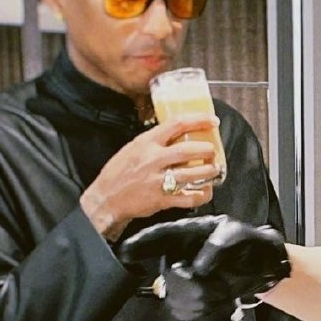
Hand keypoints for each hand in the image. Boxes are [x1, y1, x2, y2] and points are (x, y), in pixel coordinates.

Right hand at [80, 114, 222, 239]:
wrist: (107, 198)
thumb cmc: (119, 172)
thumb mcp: (133, 148)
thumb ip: (154, 141)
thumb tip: (178, 133)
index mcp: (147, 142)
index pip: (177, 124)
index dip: (199, 120)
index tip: (213, 120)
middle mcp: (154, 159)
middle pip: (189, 150)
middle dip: (207, 150)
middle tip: (213, 151)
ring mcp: (158, 180)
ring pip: (193, 174)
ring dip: (209, 171)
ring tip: (213, 169)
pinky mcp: (162, 200)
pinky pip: (190, 198)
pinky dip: (202, 195)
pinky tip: (206, 190)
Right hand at [120, 214, 290, 320]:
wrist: (263, 265)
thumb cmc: (250, 242)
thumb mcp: (239, 235)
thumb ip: (219, 246)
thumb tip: (198, 268)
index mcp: (186, 233)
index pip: (158, 237)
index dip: (139, 245)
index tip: (124, 253)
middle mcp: (178, 254)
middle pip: (170, 275)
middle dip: (197, 284)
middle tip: (221, 281)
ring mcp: (181, 277)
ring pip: (178, 296)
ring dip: (207, 298)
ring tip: (226, 287)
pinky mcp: (188, 297)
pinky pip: (187, 310)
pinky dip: (207, 309)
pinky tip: (220, 299)